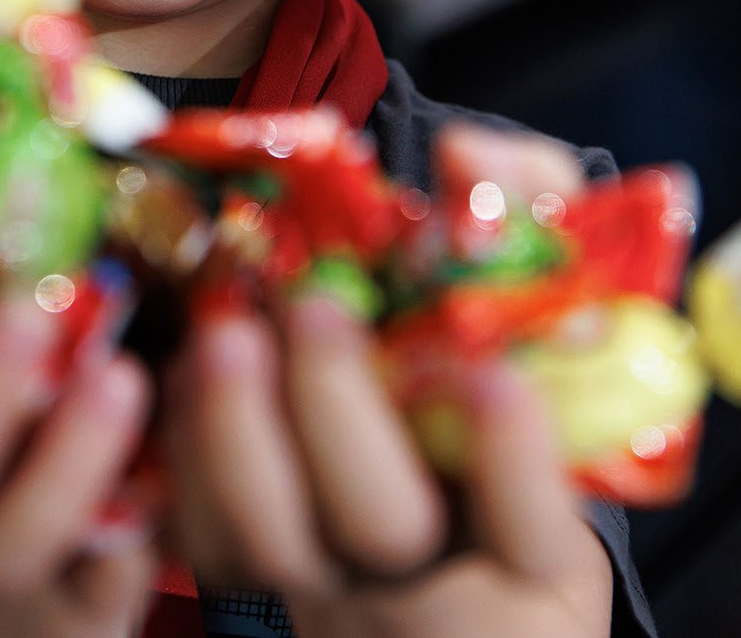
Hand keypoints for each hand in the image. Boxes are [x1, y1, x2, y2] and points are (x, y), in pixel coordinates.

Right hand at [0, 84, 156, 637]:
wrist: (68, 499)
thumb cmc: (18, 343)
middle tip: (33, 309)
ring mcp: (8, 548)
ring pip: (5, 542)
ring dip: (62, 458)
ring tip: (119, 375)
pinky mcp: (87, 587)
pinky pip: (104, 574)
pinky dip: (135, 514)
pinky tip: (170, 440)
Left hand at [161, 124, 614, 637]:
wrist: (436, 514)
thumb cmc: (499, 380)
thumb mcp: (552, 304)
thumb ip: (532, 216)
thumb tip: (468, 157)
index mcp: (533, 550)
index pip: (535, 525)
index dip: (515, 460)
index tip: (495, 374)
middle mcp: (432, 580)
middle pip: (383, 528)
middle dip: (340, 408)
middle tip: (317, 305)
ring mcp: (332, 584)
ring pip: (270, 540)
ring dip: (238, 427)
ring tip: (229, 328)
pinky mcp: (254, 575)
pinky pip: (202, 529)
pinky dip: (188, 445)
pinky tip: (194, 358)